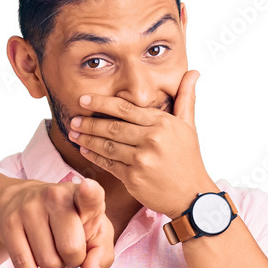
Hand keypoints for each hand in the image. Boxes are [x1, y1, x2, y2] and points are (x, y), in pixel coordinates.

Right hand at [0, 177, 114, 267]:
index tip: (88, 188)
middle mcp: (54, 197)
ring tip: (52, 247)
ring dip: (55, 265)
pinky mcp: (9, 226)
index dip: (90, 194)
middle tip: (70, 248)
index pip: (89, 196)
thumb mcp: (94, 233)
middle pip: (71, 250)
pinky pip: (25, 267)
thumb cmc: (70, 221)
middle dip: (74, 260)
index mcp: (81, 195)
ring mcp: (28, 209)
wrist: (22, 201)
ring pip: (49, 263)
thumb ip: (101, 255)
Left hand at [67, 70, 218, 217]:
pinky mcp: (134, 178)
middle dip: (89, 123)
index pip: (125, 108)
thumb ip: (186, 98)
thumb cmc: (188, 160)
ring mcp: (142, 160)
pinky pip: (108, 164)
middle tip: (73, 119)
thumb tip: (194, 71)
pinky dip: (94, 156)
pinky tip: (84, 150)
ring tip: (74, 134)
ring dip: (87, 139)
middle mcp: (151, 140)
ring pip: (107, 145)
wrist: (191, 196)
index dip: (101, 103)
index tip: (83, 100)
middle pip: (112, 127)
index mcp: (162, 123)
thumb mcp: (189, 126)